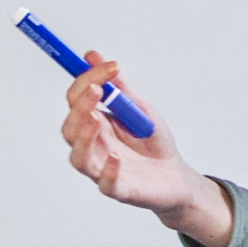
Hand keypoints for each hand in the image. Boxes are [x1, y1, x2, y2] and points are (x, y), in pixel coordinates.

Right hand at [57, 57, 232, 246]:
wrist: (177, 177)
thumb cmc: (154, 143)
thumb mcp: (140, 108)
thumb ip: (118, 86)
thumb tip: (92, 55)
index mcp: (95, 125)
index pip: (76, 101)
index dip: (87, 81)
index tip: (110, 66)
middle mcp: (93, 147)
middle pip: (70, 129)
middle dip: (80, 107)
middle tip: (98, 90)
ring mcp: (103, 170)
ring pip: (79, 158)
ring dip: (84, 137)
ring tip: (97, 118)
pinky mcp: (120, 190)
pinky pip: (106, 184)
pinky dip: (108, 171)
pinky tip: (116, 157)